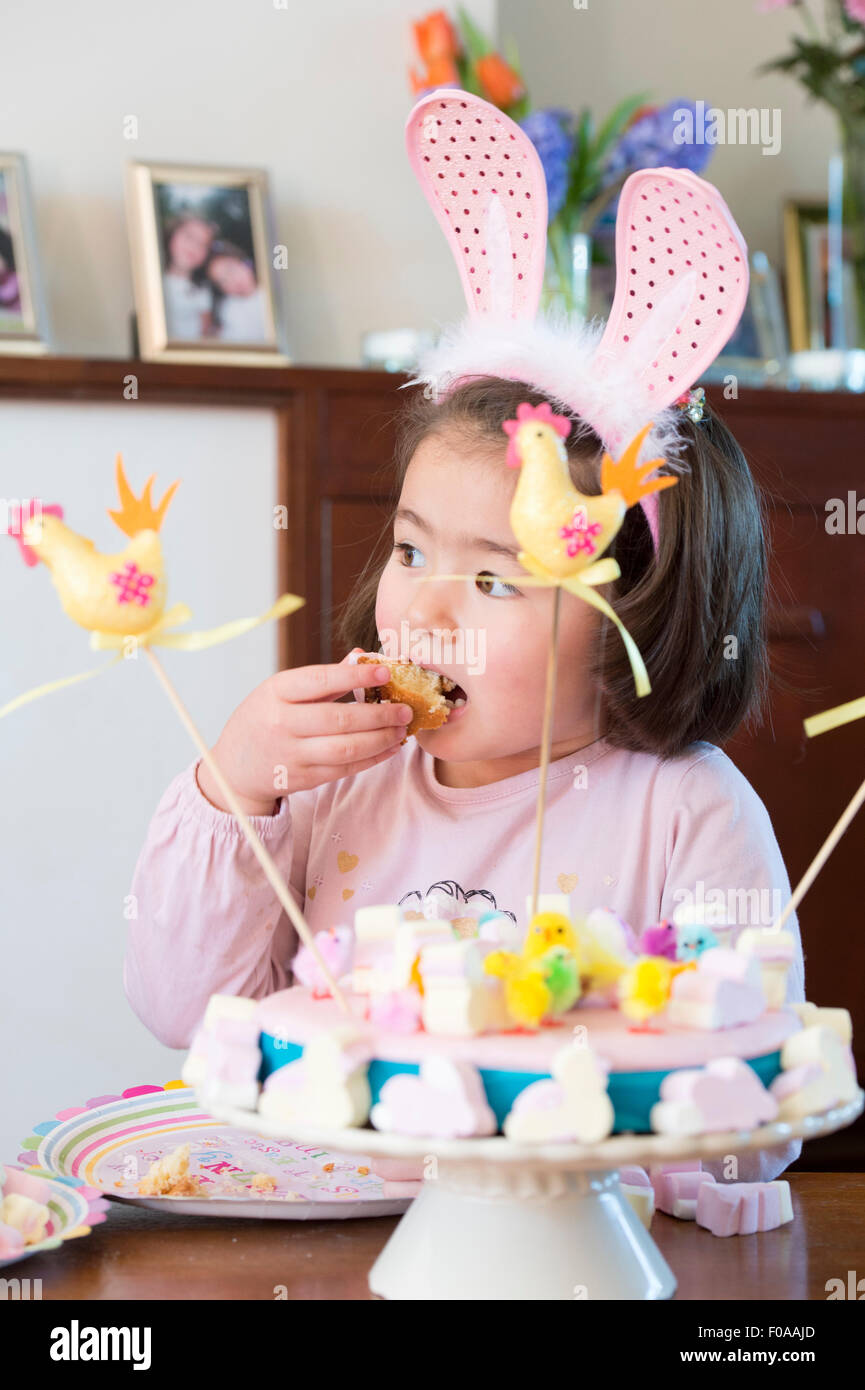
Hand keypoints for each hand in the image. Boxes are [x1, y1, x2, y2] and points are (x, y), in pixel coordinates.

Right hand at [197, 649, 409, 814]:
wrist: (234, 767)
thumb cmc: (263, 719)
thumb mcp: (280, 691)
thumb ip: (322, 678)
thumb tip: (360, 658)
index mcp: (276, 692)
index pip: (319, 680)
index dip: (355, 676)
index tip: (385, 672)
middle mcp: (282, 723)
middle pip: (339, 719)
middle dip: (378, 715)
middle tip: (404, 709)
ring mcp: (292, 755)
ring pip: (345, 749)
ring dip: (380, 739)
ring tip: (401, 729)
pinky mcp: (303, 779)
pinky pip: (344, 769)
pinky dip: (371, 759)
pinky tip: (388, 747)